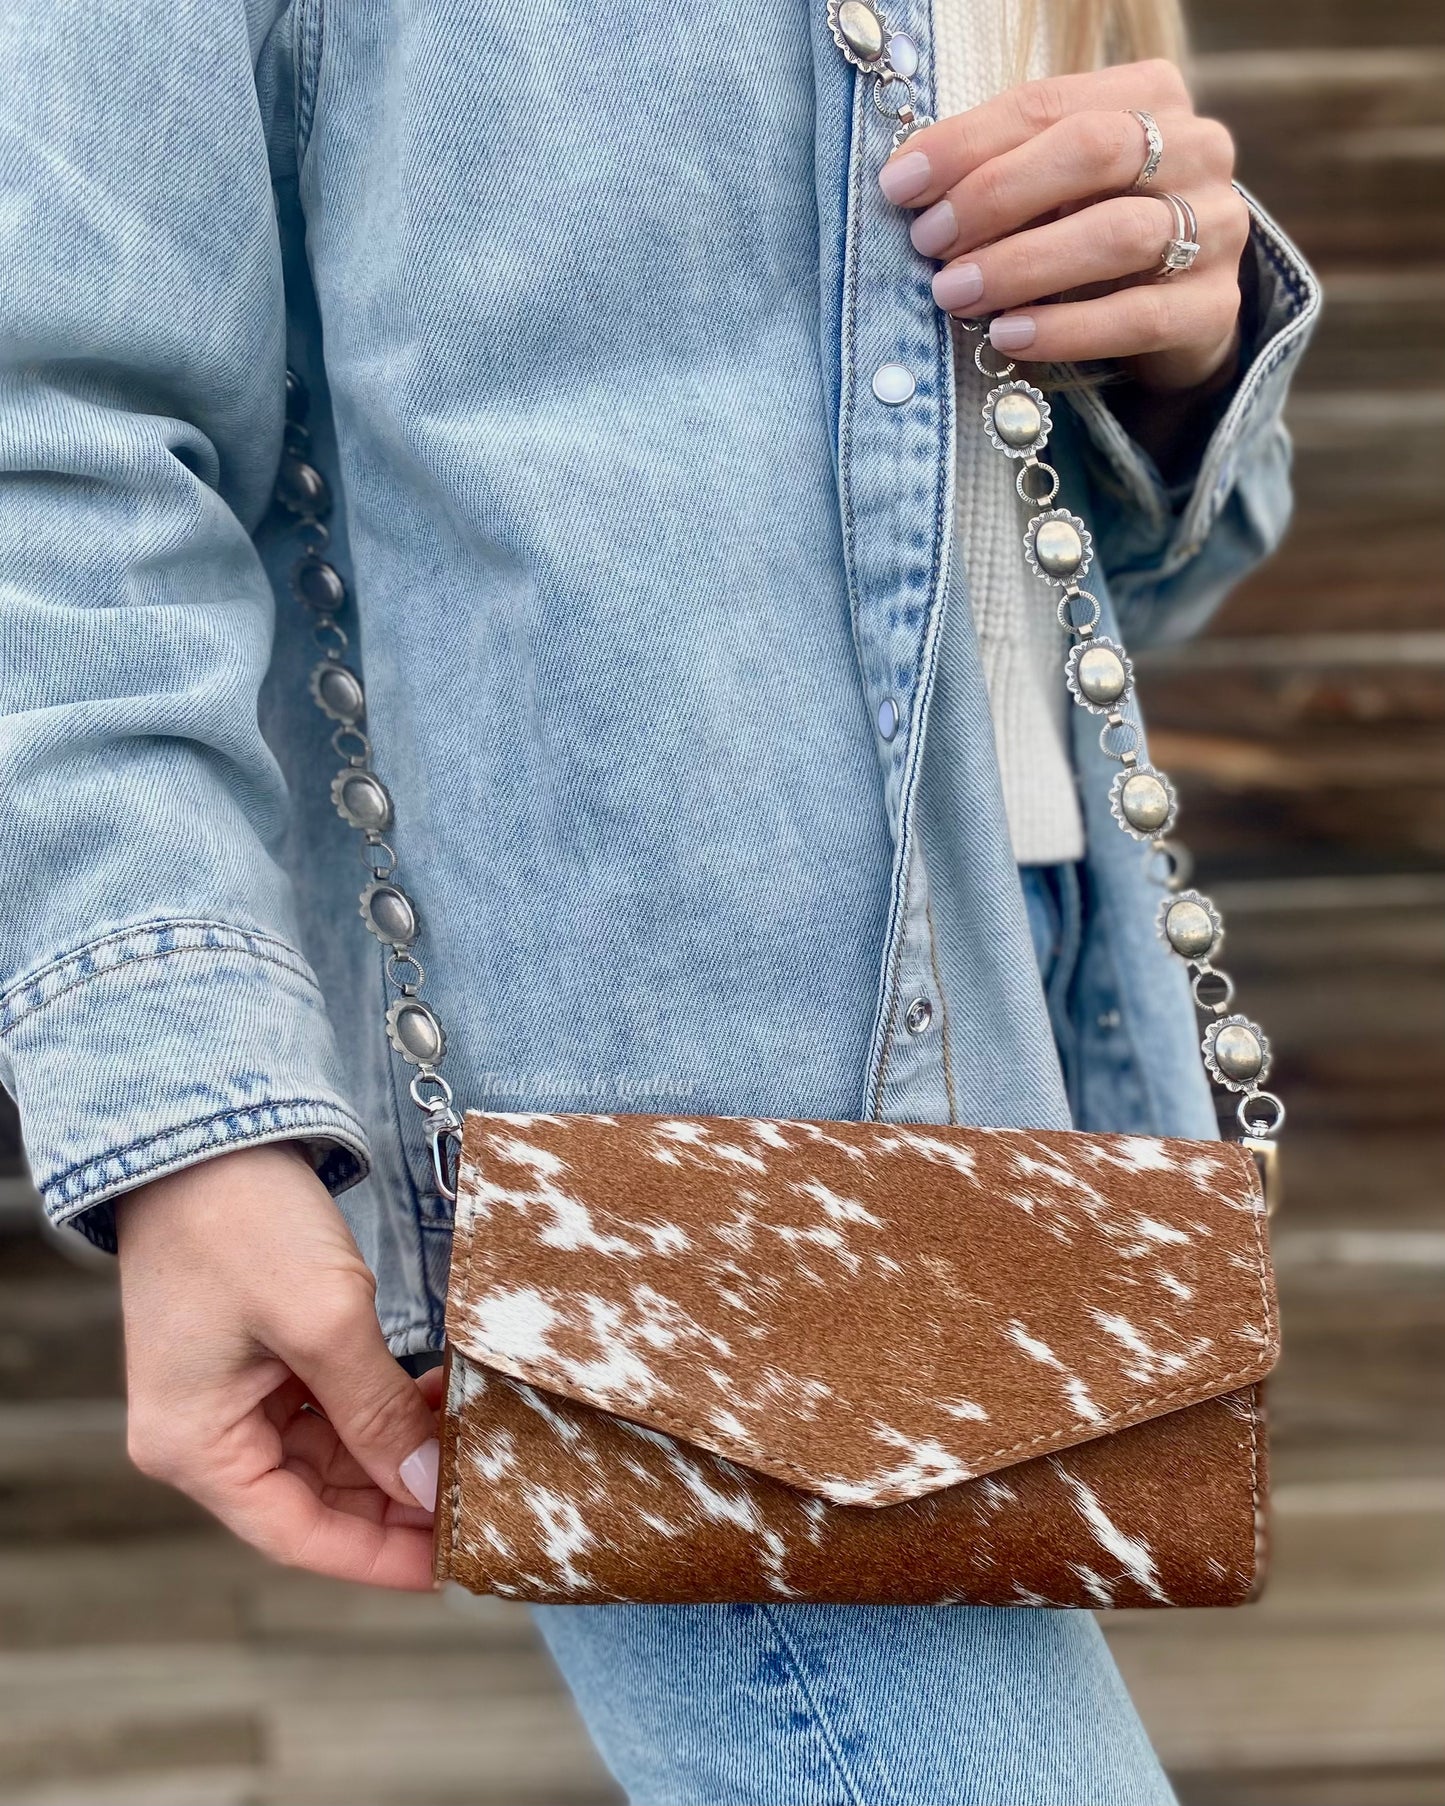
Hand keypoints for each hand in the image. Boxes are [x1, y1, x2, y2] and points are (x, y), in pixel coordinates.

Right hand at [117, 1142, 441, 1589]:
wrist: (205, 1123)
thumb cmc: (240, 1220)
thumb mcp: (325, 1319)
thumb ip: (378, 1412)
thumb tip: (427, 1487)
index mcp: (196, 1446)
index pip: (299, 1535)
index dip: (382, 1556)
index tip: (457, 1560)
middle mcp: (206, 1432)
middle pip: (318, 1498)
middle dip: (401, 1497)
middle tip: (485, 1492)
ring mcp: (233, 1391)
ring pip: (333, 1451)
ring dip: (400, 1445)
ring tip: (474, 1434)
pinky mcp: (260, 1352)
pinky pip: (329, 1403)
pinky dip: (384, 1403)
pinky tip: (439, 1391)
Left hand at [879, 59, 1249, 392]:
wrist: (1173, 316)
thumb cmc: (1088, 234)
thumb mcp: (1046, 192)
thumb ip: (996, 172)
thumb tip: (906, 186)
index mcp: (1150, 96)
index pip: (1049, 102)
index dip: (967, 143)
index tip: (900, 186)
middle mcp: (1197, 148)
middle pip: (1093, 152)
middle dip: (997, 197)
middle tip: (930, 243)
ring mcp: (1217, 227)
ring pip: (1118, 235)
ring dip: (1023, 265)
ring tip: (955, 294)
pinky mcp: (1215, 306)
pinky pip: (1139, 316)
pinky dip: (1066, 328)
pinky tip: (1010, 336)